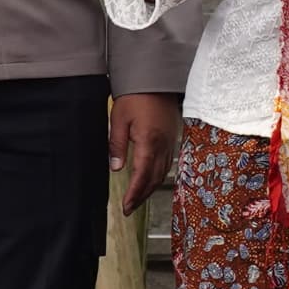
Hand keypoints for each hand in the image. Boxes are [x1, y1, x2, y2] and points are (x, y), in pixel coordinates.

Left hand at [112, 93, 178, 215]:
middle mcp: (163, 145)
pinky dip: (158, 176)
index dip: (134, 194)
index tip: (126, 207)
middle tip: (130, 209)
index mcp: (149, 141)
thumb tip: (116, 168)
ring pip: (162, 173)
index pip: (141, 175)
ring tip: (138, 199)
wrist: (155, 79)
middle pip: (154, 178)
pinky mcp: (172, 138)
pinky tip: (151, 180)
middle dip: (142, 196)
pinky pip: (167, 163)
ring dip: (150, 188)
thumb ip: (117, 145)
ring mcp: (170, 142)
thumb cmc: (135, 96)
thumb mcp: (119, 119)